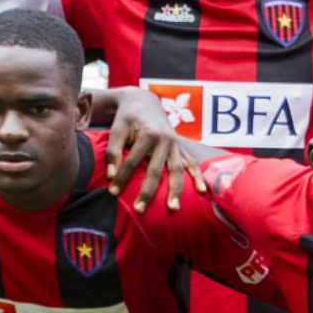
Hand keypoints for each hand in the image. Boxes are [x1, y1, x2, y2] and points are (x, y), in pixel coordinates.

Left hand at [105, 86, 192, 212]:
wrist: (144, 102)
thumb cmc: (127, 118)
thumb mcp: (116, 129)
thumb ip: (113, 151)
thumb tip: (111, 176)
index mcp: (148, 133)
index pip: (133, 161)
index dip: (122, 177)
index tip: (113, 192)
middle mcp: (165, 140)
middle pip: (157, 170)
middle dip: (148, 192)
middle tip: (139, 210)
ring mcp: (176, 144)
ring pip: (177, 170)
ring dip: (176, 190)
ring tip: (173, 208)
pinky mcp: (181, 147)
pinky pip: (191, 163)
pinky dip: (198, 176)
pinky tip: (202, 191)